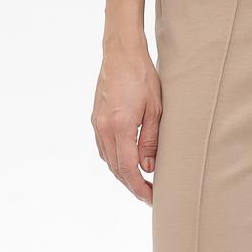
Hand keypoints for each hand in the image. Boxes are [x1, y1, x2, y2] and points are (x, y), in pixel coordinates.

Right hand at [91, 30, 161, 204]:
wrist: (121, 53)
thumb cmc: (142, 77)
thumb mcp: (155, 109)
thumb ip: (150, 140)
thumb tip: (147, 167)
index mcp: (120, 127)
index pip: (127, 168)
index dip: (138, 187)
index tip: (150, 198)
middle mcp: (103, 128)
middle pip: (115, 168)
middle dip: (131, 185)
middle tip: (148, 194)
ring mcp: (97, 123)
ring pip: (108, 159)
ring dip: (123, 173)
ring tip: (140, 181)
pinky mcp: (95, 118)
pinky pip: (103, 147)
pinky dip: (114, 159)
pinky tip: (126, 161)